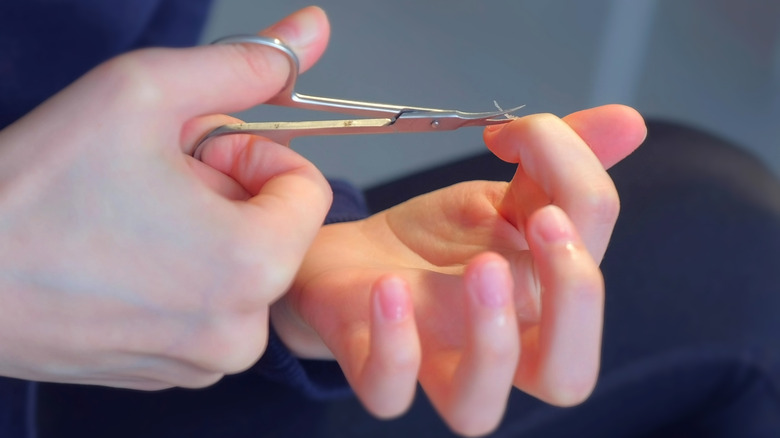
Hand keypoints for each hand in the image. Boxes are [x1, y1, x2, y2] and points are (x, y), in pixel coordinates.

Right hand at [0, 7, 331, 389]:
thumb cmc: (31, 191)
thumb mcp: (144, 92)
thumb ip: (243, 64)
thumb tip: (312, 30)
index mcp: (254, 266)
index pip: (307, 188)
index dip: (252, 155)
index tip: (197, 151)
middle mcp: (239, 330)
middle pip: (271, 230)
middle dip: (223, 193)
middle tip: (152, 180)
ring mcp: (202, 359)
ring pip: (238, 268)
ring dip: (200, 233)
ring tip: (131, 220)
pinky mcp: (169, 372)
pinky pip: (204, 307)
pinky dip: (178, 275)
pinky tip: (120, 260)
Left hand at [272, 105, 645, 434]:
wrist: (351, 257)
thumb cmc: (431, 242)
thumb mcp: (498, 197)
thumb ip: (559, 164)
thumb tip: (628, 121)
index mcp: (539, 302)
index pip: (591, 268)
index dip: (579, 188)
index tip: (523, 133)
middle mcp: (499, 346)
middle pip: (568, 378)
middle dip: (574, 299)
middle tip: (546, 223)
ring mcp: (434, 362)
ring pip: (479, 408)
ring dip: (491, 338)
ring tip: (481, 266)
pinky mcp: (374, 365)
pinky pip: (388, 391)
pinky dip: (395, 345)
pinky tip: (391, 287)